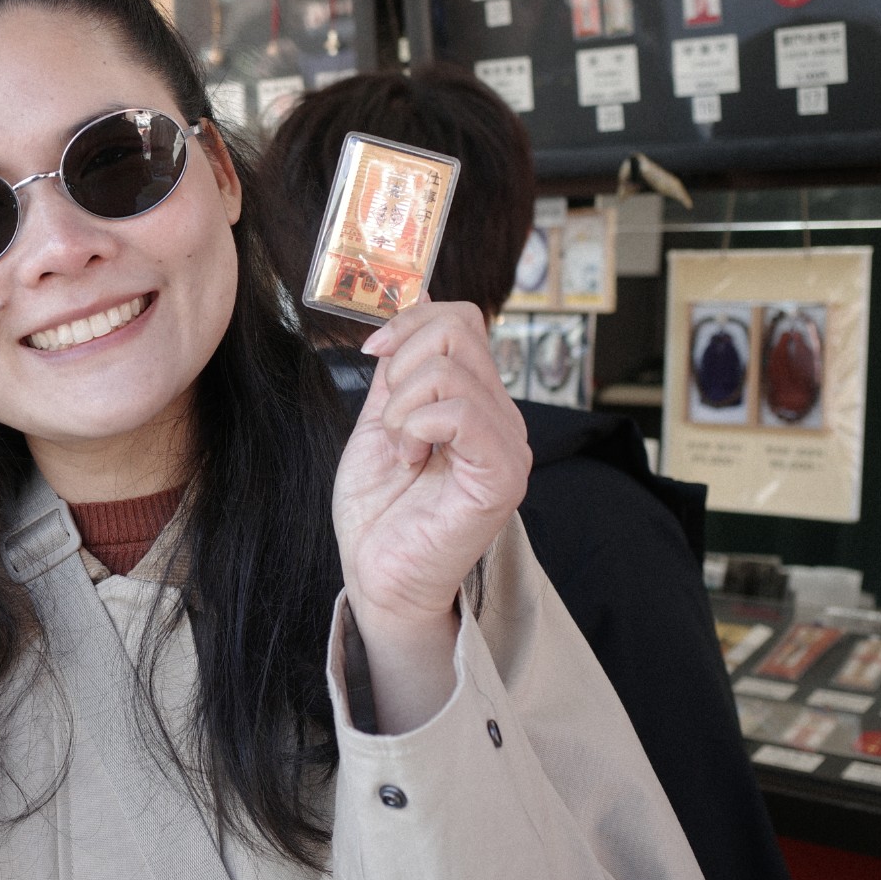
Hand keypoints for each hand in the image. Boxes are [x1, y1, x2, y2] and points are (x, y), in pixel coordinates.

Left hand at [333, 301, 529, 636]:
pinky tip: (412, 459)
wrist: (377, 574)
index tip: (374, 353)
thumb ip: (399, 368)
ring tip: (403, 449)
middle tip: (391, 419)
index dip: (410, 321)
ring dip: (402, 408)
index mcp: (474, 399)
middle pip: (458, 328)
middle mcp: (500, 416)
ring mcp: (506, 444)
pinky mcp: (502, 475)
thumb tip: (411, 305)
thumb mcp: (380, 419)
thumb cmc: (380, 509)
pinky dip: (416, 427)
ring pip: (449, 370)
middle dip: (400, 363)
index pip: (462, 319)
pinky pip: (459, 413)